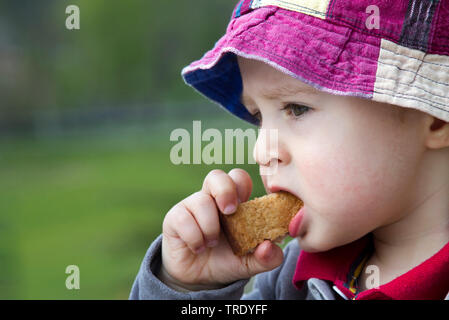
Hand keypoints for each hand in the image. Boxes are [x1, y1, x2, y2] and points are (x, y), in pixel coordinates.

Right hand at [160, 168, 283, 288]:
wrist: (198, 279)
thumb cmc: (225, 260)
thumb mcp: (249, 263)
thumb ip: (266, 257)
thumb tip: (270, 247)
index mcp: (233, 202)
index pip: (238, 178)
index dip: (243, 184)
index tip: (245, 204)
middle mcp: (211, 199)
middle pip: (216, 176)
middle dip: (225, 190)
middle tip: (230, 212)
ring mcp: (192, 206)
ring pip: (201, 201)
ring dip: (210, 226)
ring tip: (211, 243)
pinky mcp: (175, 217)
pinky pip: (184, 219)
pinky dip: (194, 237)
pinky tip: (197, 248)